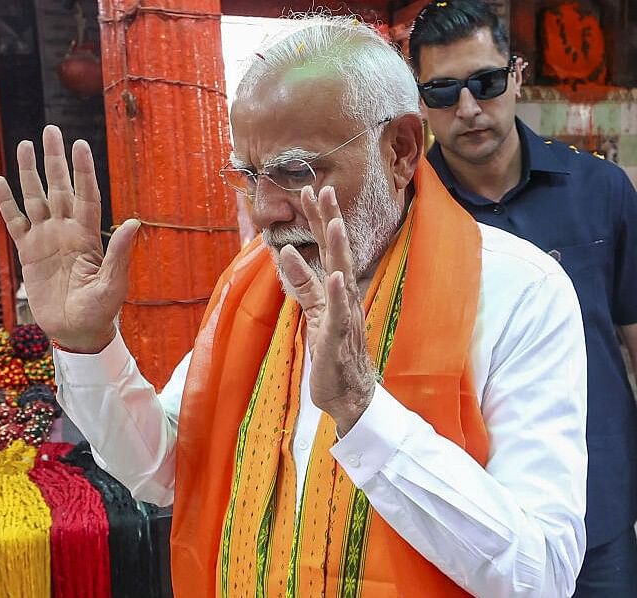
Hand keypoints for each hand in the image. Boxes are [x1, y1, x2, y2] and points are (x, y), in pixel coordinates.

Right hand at [0, 125, 139, 352]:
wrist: (76, 331)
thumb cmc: (101, 310)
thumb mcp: (113, 283)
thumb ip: (119, 253)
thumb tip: (134, 223)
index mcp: (89, 235)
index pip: (86, 194)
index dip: (83, 170)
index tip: (80, 144)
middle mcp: (67, 230)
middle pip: (59, 187)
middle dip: (55, 159)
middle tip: (50, 130)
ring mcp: (46, 239)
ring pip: (36, 198)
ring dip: (29, 173)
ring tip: (23, 145)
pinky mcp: (29, 252)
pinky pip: (16, 222)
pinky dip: (8, 203)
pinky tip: (1, 181)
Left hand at [279, 186, 374, 433]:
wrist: (350, 394)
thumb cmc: (333, 353)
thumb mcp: (313, 312)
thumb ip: (302, 284)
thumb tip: (286, 252)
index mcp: (337, 290)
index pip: (328, 249)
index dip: (318, 220)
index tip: (310, 190)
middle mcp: (345, 297)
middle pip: (338, 253)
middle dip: (329, 221)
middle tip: (323, 189)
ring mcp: (344, 316)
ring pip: (342, 277)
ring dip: (338, 250)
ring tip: (334, 223)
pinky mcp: (338, 339)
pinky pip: (338, 314)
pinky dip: (337, 295)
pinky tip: (336, 277)